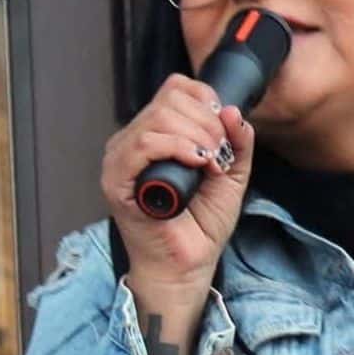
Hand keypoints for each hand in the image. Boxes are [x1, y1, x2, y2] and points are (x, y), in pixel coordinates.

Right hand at [101, 74, 256, 287]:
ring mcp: (121, 158)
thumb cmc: (201, 226)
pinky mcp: (116, 180)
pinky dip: (175, 147)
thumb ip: (237, 143)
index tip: (223, 132)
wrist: (187, 265)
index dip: (206, 102)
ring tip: (210, 164)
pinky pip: (142, 144)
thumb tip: (233, 111)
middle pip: (169, 100)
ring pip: (158, 118)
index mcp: (156, 134)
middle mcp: (134, 140)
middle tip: (219, 155)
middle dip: (206, 123)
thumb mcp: (231, 175)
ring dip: (196, 136)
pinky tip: (196, 163)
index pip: (176, 89)